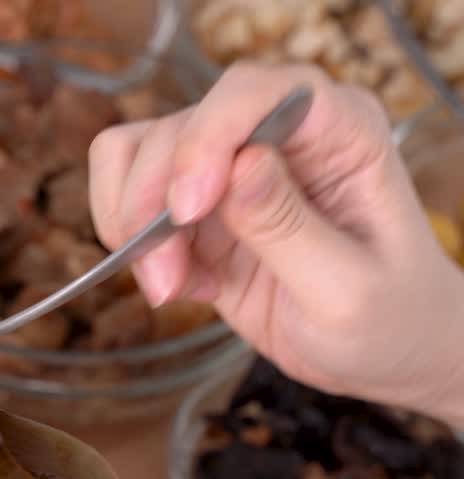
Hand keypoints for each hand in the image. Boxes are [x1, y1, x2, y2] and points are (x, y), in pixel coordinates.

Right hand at [88, 62, 463, 424]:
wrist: (379, 351)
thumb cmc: (387, 317)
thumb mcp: (348, 287)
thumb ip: (290, 225)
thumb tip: (241, 165)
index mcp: (338, 129)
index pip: (252, 90)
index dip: (207, 137)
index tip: (189, 208)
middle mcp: (274, 134)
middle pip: (176, 128)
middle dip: (153, 203)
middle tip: (168, 279)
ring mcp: (228, 168)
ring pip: (137, 158)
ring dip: (132, 226)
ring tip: (169, 286)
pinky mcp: (196, 208)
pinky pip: (129, 203)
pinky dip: (136, 249)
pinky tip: (182, 287)